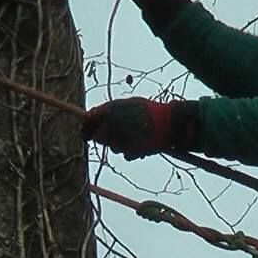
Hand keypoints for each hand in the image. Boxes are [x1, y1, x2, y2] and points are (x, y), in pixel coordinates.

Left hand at [81, 97, 199, 159]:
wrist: (171, 122)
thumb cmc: (151, 111)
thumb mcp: (129, 103)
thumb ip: (110, 109)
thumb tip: (92, 115)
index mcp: (110, 109)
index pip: (89, 119)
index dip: (86, 127)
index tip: (86, 133)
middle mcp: (112, 124)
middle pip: (99, 138)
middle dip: (107, 138)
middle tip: (118, 135)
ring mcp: (121, 138)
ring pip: (114, 148)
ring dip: (121, 144)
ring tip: (136, 136)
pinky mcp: (131, 151)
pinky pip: (126, 154)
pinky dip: (133, 151)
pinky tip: (142, 142)